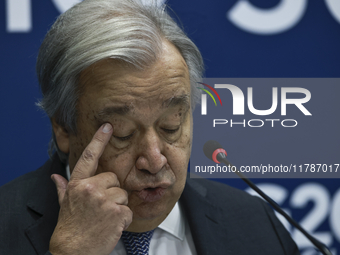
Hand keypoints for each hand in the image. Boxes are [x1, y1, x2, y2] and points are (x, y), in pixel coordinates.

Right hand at [49, 123, 132, 254]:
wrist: (73, 251)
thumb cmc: (71, 227)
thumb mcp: (65, 205)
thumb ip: (63, 188)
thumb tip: (55, 177)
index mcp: (78, 184)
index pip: (89, 157)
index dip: (98, 140)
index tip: (107, 127)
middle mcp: (91, 189)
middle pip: (114, 179)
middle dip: (112, 191)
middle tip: (102, 206)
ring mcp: (105, 201)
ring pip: (123, 194)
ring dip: (118, 206)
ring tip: (105, 217)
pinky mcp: (117, 213)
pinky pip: (128, 210)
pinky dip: (124, 218)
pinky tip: (112, 225)